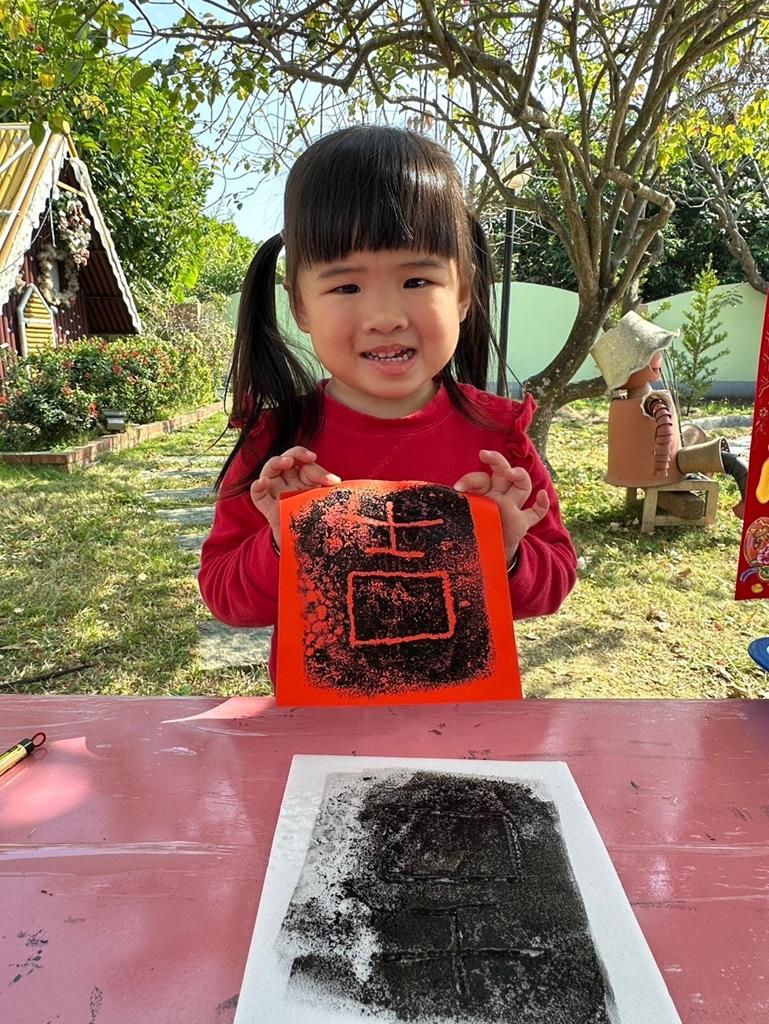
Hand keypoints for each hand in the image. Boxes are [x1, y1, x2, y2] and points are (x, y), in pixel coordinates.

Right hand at [250, 446, 339, 546]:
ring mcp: (276, 494)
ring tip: (287, 462)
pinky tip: (263, 482)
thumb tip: (335, 481)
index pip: (304, 463)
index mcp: (302, 479)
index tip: (318, 463)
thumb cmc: (318, 519)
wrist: (310, 544)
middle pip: (285, 460)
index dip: (310, 460)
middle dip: (296, 454)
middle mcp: (288, 483)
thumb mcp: (324, 501)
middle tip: (309, 458)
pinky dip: (257, 486)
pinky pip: (257, 495)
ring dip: (276, 462)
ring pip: (269, 471)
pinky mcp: (268, 508)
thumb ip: (327, 489)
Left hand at [453, 449, 549, 565]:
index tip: (457, 489)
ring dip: (519, 475)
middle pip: (502, 471)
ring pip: (522, 485)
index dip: (470, 479)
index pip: (480, 477)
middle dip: (497, 460)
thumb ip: (451, 509)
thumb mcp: (457, 519)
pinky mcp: (522, 523)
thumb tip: (429, 503)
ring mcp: (512, 508)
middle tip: (486, 456)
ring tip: (513, 473)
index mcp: (482, 492)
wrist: (482, 556)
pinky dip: (542, 504)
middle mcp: (498, 496)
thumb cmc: (467, 532)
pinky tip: (542, 496)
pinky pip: (536, 512)